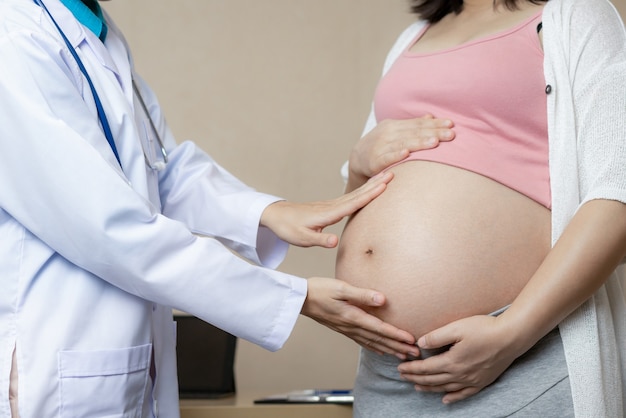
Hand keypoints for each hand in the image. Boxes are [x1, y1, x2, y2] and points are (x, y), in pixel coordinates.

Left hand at [260, 171, 392, 247]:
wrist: (276, 215)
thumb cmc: (288, 227)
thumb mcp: (302, 239)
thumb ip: (320, 240)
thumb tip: (335, 242)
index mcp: (328, 214)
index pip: (353, 203)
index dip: (369, 195)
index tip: (384, 185)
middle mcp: (332, 206)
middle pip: (358, 194)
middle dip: (376, 184)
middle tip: (393, 173)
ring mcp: (331, 205)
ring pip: (356, 194)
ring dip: (371, 185)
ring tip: (387, 177)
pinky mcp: (330, 207)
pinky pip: (351, 197)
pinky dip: (363, 191)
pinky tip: (369, 189)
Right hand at [301, 277, 418, 358]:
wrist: (300, 298)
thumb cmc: (320, 289)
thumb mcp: (341, 287)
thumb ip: (362, 294)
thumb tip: (382, 300)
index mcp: (353, 316)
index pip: (380, 329)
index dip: (397, 335)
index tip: (412, 341)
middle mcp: (351, 326)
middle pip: (379, 339)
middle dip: (398, 347)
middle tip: (416, 354)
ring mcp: (346, 329)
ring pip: (372, 343)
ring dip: (389, 349)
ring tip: (403, 356)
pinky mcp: (342, 328)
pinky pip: (362, 341)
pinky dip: (374, 347)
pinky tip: (380, 350)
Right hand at [347, 115, 453, 189]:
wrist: (356, 159)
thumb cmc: (380, 146)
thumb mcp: (394, 132)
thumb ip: (411, 126)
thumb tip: (430, 117)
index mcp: (394, 125)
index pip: (418, 124)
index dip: (435, 124)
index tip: (451, 125)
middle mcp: (387, 133)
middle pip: (414, 132)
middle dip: (433, 133)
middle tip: (451, 134)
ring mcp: (380, 147)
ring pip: (403, 143)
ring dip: (419, 143)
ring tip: (435, 143)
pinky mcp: (374, 161)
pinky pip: (386, 158)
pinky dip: (396, 155)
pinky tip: (406, 154)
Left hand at [396, 315, 520, 403]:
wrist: (511, 337)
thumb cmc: (484, 329)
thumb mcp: (457, 327)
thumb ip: (437, 337)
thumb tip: (420, 344)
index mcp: (452, 361)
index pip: (425, 368)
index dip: (412, 369)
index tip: (400, 368)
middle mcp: (460, 374)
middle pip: (432, 380)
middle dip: (415, 378)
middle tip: (403, 376)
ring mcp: (472, 380)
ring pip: (445, 388)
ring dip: (429, 388)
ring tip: (417, 387)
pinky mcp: (482, 382)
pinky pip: (464, 394)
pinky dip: (453, 397)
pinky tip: (446, 399)